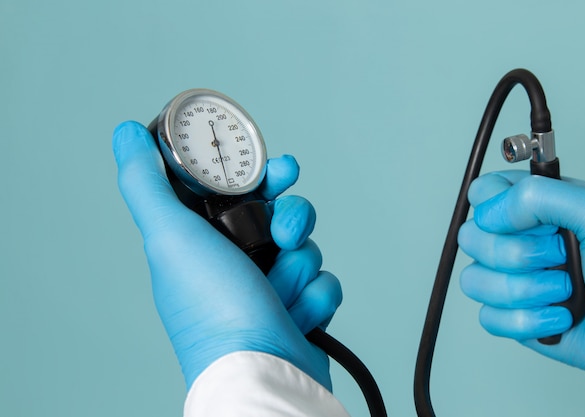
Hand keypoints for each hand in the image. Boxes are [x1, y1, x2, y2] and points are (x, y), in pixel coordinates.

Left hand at [112, 121, 341, 389]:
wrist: (262, 372)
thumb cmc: (214, 311)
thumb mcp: (171, 236)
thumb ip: (146, 182)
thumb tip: (126, 133)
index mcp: (204, 240)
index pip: (238, 190)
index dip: (261, 175)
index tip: (277, 171)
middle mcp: (236, 262)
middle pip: (282, 213)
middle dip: (292, 219)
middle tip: (284, 233)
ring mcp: (270, 287)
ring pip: (306, 247)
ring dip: (299, 268)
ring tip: (281, 291)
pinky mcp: (300, 310)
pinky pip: (324, 282)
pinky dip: (315, 299)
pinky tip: (296, 316)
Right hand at [458, 170, 584, 381]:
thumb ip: (541, 196)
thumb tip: (490, 213)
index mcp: (534, 207)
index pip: (482, 192)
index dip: (495, 209)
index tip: (532, 225)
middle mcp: (516, 239)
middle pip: (469, 237)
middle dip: (517, 256)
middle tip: (560, 257)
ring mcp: (510, 277)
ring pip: (473, 280)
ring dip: (525, 292)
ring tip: (563, 290)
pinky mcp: (510, 314)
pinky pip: (487, 317)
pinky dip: (526, 322)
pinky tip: (557, 316)